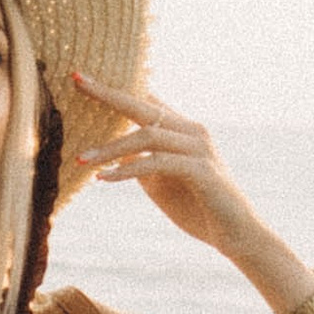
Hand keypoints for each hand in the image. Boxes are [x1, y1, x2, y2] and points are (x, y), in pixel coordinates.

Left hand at [71, 69, 260, 258]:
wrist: (236, 235)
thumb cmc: (197, 208)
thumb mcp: (160, 182)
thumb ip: (140, 163)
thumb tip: (112, 154)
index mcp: (183, 129)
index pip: (147, 100)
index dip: (116, 87)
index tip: (81, 77)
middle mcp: (193, 131)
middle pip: (144, 105)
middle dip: (108, 92)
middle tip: (77, 80)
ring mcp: (199, 148)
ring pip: (148, 135)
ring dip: (111, 147)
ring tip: (81, 158)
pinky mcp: (202, 170)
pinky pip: (158, 163)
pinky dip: (127, 170)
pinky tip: (104, 178)